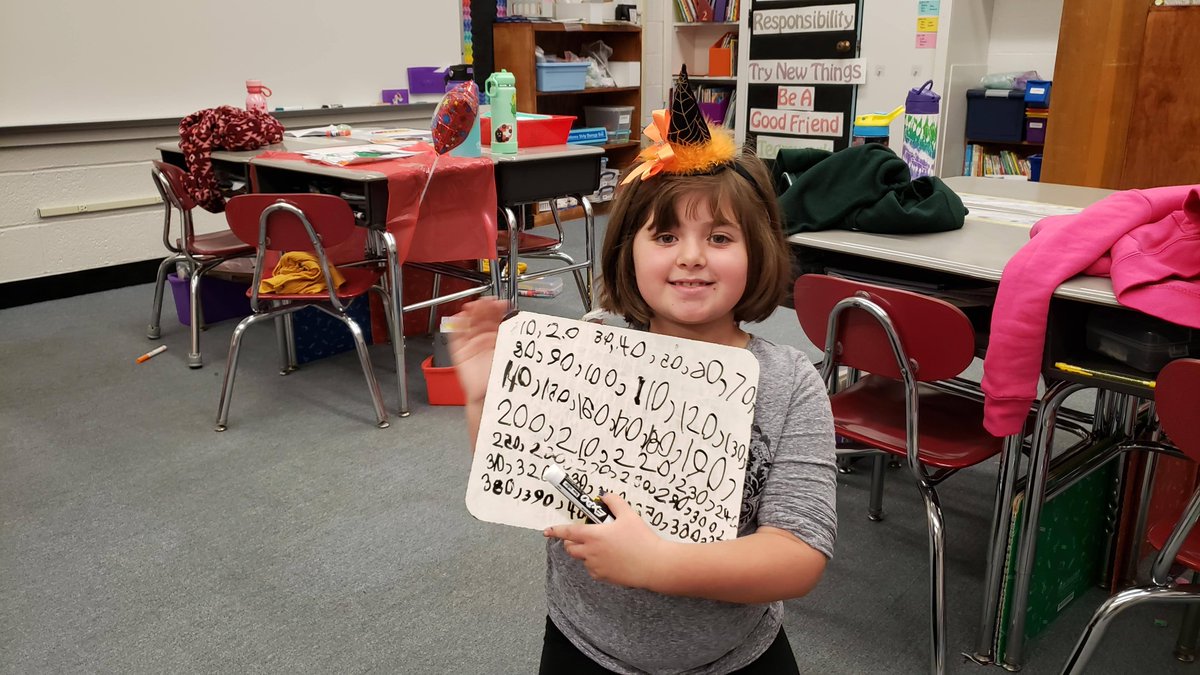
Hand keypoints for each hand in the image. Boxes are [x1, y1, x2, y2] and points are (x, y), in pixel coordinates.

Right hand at [448, 298, 509, 404]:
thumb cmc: (502, 377)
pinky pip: (456, 337)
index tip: (500, 302)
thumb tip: (515, 319)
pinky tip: (461, 316)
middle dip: (483, 309)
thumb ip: (510, 336)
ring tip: (474, 305)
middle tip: (487, 301)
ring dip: (470, 313)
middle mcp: (483, 342)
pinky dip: (456, 326)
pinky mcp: (460, 352)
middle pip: (480, 320)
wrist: (491, 394)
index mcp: (496, 341)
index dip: (496, 310)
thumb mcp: (509, 352)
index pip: (494, 320)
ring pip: (468, 325)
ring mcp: (471, 346)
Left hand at [544, 492, 669, 590]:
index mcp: (594, 535)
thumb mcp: (629, 515)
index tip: (547, 531)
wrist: (654, 565)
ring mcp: (596, 566)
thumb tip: (605, 496)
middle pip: (570, 547)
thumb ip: (614, 502)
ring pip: (582, 558)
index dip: (555, 530)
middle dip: (571, 541)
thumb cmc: (642, 540)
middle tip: (585, 535)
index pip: (568, 531)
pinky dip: (596, 562)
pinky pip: (593, 569)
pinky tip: (613, 558)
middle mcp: (591, 552)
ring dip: (586, 551)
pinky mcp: (603, 577)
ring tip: (606, 546)